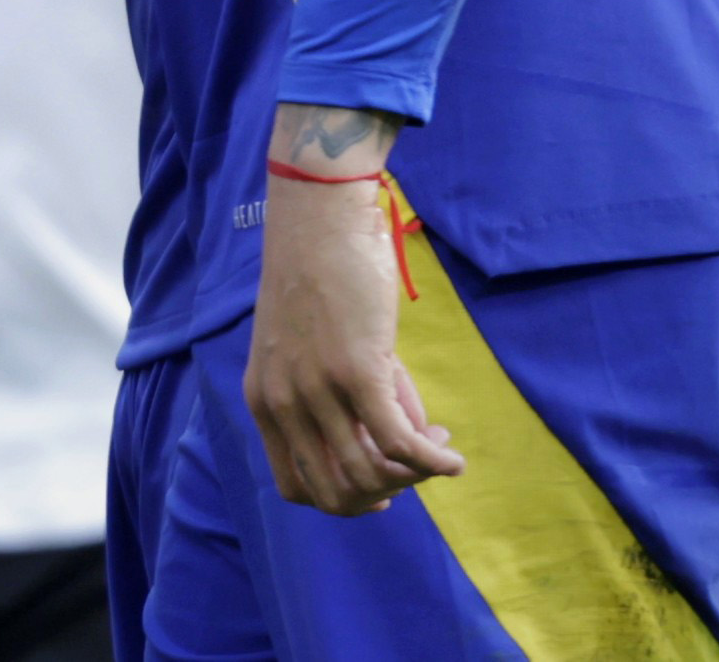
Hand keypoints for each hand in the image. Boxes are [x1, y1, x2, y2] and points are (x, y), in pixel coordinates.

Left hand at [243, 115, 463, 517]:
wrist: (319, 216)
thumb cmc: (322, 274)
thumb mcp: (320, 347)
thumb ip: (353, 399)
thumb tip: (406, 448)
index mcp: (264, 401)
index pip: (297, 487)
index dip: (343, 500)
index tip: (379, 487)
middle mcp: (283, 404)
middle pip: (337, 492)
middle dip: (386, 494)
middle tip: (414, 468)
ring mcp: (317, 391)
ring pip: (374, 474)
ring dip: (415, 474)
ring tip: (438, 445)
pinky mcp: (357, 372)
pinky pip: (402, 445)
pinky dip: (434, 463)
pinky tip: (454, 461)